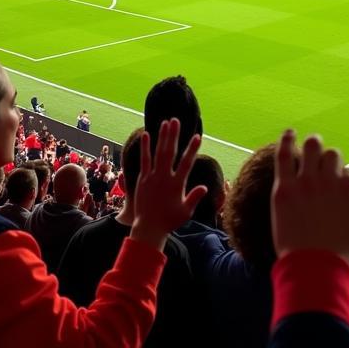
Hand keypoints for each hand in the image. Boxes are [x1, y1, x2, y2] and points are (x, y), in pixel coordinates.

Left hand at [130, 119, 205, 250]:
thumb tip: (205, 187)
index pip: (187, 163)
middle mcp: (165, 177)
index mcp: (177, 185)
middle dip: (174, 135)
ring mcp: (152, 177)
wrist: (149, 229)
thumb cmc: (169, 221)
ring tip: (165, 122)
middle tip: (176, 120)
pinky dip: (146, 147)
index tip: (197, 136)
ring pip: (158, 153)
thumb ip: (194, 197)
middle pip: (170, 152)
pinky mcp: (143, 179)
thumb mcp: (186, 212)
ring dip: (162, 137)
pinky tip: (147, 135)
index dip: (192, 149)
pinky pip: (144, 160)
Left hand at [271, 130, 348, 269]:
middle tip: (322, 159)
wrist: (314, 267)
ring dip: (312, 144)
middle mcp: (330, 179)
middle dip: (329, 157)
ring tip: (308, 143)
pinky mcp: (285, 187)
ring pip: (311, 147)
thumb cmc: (339, 254)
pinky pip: (285, 155)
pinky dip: (287, 140)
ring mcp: (306, 181)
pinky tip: (289, 133)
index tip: (335, 186)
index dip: (341, 178)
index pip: (347, 171)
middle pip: (331, 154)